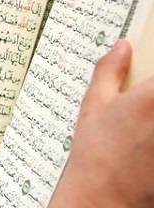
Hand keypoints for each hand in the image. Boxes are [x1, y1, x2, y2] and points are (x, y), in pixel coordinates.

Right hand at [50, 39, 153, 206]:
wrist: (105, 196)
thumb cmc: (97, 152)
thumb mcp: (95, 103)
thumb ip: (109, 70)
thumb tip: (120, 49)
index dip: (152, 75)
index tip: (147, 80)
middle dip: (151, 96)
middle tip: (143, 105)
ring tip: (143, 128)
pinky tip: (146, 142)